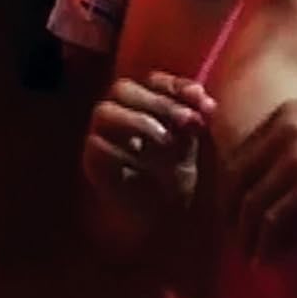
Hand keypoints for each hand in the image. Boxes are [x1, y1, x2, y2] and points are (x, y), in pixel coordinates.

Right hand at [83, 74, 215, 208]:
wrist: (172, 217)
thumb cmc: (185, 174)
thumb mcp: (197, 141)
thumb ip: (197, 115)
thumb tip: (201, 97)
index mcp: (147, 102)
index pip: (154, 80)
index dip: (176, 86)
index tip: (203, 102)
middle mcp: (121, 112)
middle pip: (123, 88)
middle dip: (159, 102)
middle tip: (187, 121)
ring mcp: (103, 135)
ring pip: (105, 111)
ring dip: (139, 122)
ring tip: (167, 142)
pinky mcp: (93, 161)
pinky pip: (98, 145)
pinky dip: (123, 153)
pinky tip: (144, 167)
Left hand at [225, 101, 296, 259]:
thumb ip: (296, 144)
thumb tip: (269, 179)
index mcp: (285, 113)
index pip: (238, 154)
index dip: (229, 189)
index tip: (232, 215)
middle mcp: (284, 129)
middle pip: (234, 178)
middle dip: (229, 214)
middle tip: (235, 241)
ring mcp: (296, 155)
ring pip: (250, 202)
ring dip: (245, 235)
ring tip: (250, 256)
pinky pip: (273, 219)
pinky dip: (265, 242)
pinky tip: (266, 258)